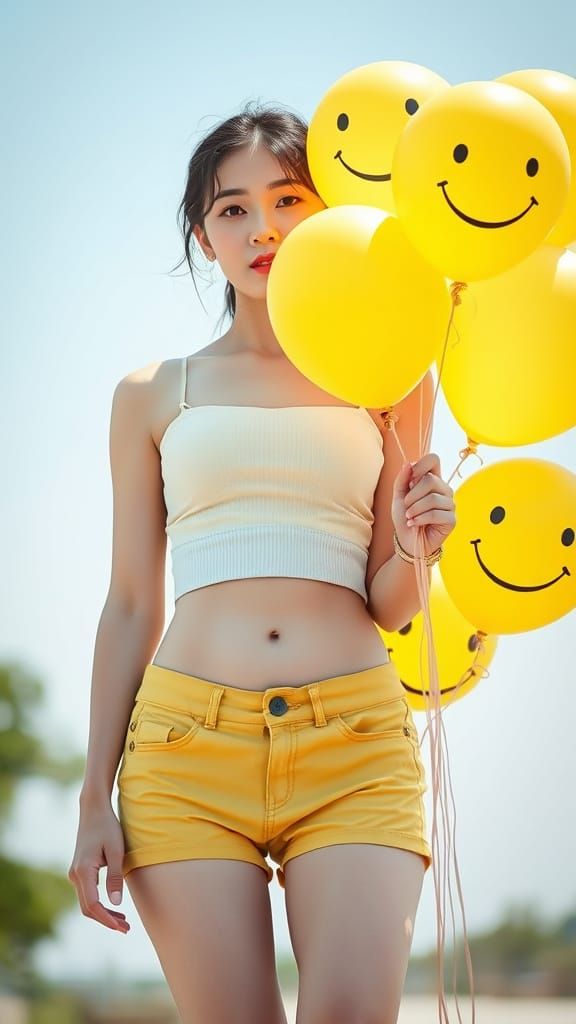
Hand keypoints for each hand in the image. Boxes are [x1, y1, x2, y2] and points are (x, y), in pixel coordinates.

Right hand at [68, 803, 130, 932]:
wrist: (93, 810)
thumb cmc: (108, 827)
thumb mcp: (117, 851)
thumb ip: (115, 878)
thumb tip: (116, 904)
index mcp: (83, 871)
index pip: (93, 905)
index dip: (107, 919)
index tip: (122, 927)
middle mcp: (75, 875)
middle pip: (88, 908)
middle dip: (106, 920)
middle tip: (126, 929)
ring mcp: (74, 873)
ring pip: (87, 902)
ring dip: (103, 914)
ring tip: (123, 922)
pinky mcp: (79, 871)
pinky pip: (87, 894)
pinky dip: (99, 904)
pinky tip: (114, 907)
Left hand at [391, 452, 455, 559]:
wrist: (408, 541)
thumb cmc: (405, 517)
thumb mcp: (399, 497)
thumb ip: (402, 479)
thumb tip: (409, 464)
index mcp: (433, 480)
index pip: (434, 459)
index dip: (420, 466)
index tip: (410, 480)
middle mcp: (444, 490)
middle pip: (430, 480)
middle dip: (413, 495)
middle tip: (407, 506)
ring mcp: (450, 504)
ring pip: (432, 498)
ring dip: (415, 509)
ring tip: (409, 517)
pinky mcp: (451, 519)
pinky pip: (436, 514)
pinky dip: (420, 519)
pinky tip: (414, 523)